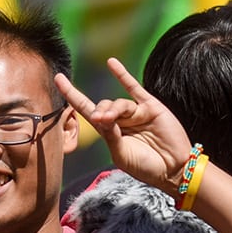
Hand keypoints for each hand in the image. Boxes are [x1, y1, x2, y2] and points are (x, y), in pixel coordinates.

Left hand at [55, 60, 194, 197]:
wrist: (173, 169)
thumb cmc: (145, 167)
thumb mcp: (122, 154)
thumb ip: (111, 135)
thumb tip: (101, 115)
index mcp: (109, 133)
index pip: (86, 110)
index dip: (72, 95)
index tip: (58, 79)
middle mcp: (120, 120)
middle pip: (102, 106)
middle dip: (100, 112)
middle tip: (103, 120)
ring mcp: (136, 112)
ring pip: (119, 103)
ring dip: (113, 109)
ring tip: (112, 118)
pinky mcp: (150, 106)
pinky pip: (134, 88)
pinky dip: (122, 75)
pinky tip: (111, 63)